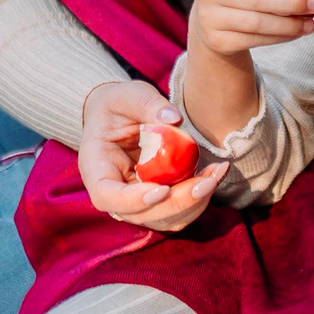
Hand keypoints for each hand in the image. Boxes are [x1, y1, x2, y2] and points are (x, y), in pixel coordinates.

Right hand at [77, 80, 226, 231]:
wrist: (119, 116)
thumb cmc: (118, 104)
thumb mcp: (127, 95)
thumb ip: (148, 104)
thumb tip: (174, 120)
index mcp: (96, 169)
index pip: (107, 197)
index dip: (134, 201)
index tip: (162, 190)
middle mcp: (114, 193)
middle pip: (143, 214)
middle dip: (178, 202)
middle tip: (208, 180)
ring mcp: (136, 202)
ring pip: (165, 219)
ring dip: (194, 203)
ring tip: (217, 173)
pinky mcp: (157, 201)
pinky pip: (179, 211)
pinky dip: (199, 198)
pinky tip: (214, 175)